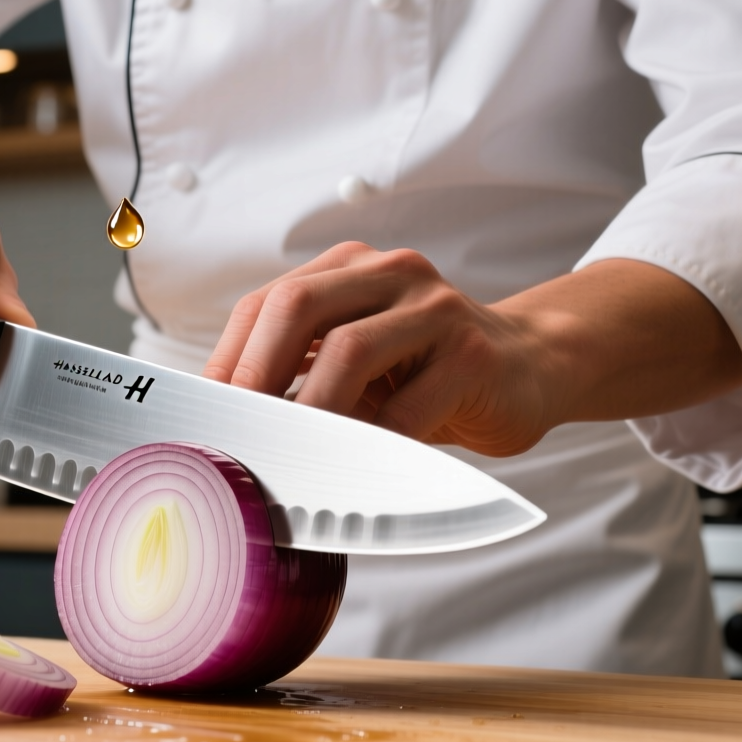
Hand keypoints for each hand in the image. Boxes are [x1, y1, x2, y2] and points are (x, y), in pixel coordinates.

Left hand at [204, 242, 741, 456]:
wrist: (533, 366)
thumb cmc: (428, 374)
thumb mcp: (359, 365)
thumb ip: (303, 377)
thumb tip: (228, 430)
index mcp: (349, 270)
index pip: (266, 302)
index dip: (228, 359)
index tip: (207, 418)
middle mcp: (389, 274)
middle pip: (298, 305)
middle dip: (256, 374)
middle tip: (238, 433)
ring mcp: (435, 309)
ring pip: (350, 350)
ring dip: (310, 413)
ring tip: (290, 457)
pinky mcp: (474, 354)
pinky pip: (410, 406)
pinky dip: (373, 444)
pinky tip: (357, 471)